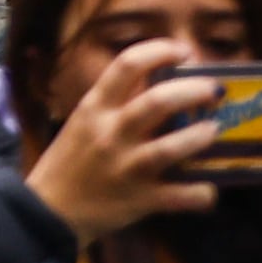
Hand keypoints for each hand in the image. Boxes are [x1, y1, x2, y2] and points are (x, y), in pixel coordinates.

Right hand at [23, 38, 221, 243]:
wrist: (47, 211)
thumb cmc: (68, 162)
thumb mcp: (83, 122)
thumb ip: (114, 105)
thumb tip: (159, 86)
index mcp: (94, 108)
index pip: (127, 64)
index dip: (160, 51)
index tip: (182, 51)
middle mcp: (110, 133)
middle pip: (158, 101)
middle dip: (194, 90)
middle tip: (214, 89)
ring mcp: (126, 167)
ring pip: (172, 147)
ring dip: (200, 136)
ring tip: (213, 129)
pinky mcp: (139, 200)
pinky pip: (179, 196)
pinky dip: (201, 193)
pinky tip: (209, 190)